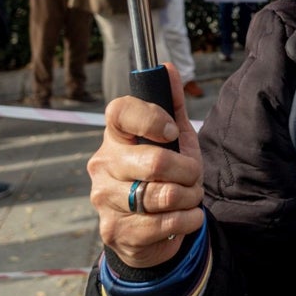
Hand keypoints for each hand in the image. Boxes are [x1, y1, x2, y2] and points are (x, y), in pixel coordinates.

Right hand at [87, 63, 205, 267]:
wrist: (149, 230)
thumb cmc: (163, 175)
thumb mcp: (174, 138)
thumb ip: (172, 104)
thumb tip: (168, 65)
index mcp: (115, 136)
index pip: (120, 112)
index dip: (152, 118)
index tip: (172, 132)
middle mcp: (102, 165)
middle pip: (154, 162)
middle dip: (189, 172)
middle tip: (193, 176)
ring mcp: (104, 199)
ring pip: (164, 195)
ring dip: (190, 197)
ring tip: (189, 197)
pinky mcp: (114, 230)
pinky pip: (166, 223)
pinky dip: (188, 220)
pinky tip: (184, 217)